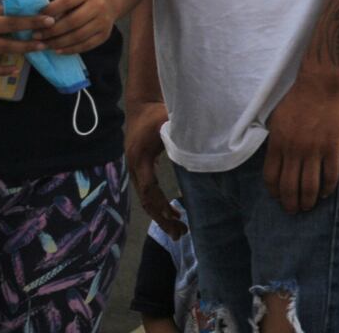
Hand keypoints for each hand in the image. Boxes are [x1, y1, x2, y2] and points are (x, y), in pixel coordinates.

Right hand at [0, 0, 48, 74]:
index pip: (12, 12)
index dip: (30, 14)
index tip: (48, 15)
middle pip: (13, 29)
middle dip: (34, 29)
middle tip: (52, 28)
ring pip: (4, 48)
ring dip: (24, 49)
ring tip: (41, 48)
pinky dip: (0, 70)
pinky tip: (13, 70)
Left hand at [37, 0, 115, 54]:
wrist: (106, 1)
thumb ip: (57, 4)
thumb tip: (39, 21)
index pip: (67, 2)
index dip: (51, 11)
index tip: (36, 19)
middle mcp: (98, 5)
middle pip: (73, 21)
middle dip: (52, 31)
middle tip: (36, 36)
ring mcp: (104, 21)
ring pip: (79, 36)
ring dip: (58, 42)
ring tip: (44, 45)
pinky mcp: (104, 34)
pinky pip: (86, 45)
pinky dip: (70, 49)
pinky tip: (57, 50)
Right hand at [125, 100, 185, 237]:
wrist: (140, 105)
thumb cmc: (157, 111)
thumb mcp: (168, 119)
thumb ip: (181, 131)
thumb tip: (204, 142)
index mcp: (141, 157)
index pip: (150, 187)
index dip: (161, 203)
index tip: (176, 215)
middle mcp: (135, 167)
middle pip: (146, 200)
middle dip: (162, 218)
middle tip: (180, 233)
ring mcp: (135, 170)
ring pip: (146, 200)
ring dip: (161, 216)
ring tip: (178, 230)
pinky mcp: (140, 170)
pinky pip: (147, 193)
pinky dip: (159, 205)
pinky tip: (173, 213)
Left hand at [264, 74, 338, 213]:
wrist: (320, 84)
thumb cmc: (296, 99)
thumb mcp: (276, 119)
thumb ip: (275, 141)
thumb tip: (274, 158)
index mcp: (277, 144)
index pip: (271, 177)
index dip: (274, 192)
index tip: (278, 198)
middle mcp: (293, 150)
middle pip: (289, 187)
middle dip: (290, 204)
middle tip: (294, 210)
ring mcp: (314, 149)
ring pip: (310, 185)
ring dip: (308, 200)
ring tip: (309, 206)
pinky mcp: (332, 146)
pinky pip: (330, 174)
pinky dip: (328, 188)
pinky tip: (326, 193)